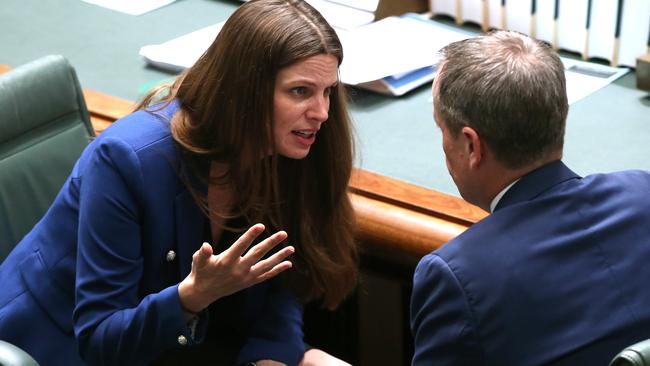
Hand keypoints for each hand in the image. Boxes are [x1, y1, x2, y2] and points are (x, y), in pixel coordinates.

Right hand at [178, 223, 293, 312]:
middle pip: (257, 254)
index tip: (261, 226)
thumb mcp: (198, 261)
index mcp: (226, 262)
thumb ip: (203, 253)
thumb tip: (205, 246)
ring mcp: (245, 277)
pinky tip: (288, 264)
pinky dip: (277, 270)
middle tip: (284, 233)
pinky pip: (266, 276)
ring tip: (291, 248)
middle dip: (271, 243)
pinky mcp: (249, 282)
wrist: (204, 292)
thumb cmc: (201, 271)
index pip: (241, 246)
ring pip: (266, 266)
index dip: (251, 235)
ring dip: (280, 257)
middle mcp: (238, 270)